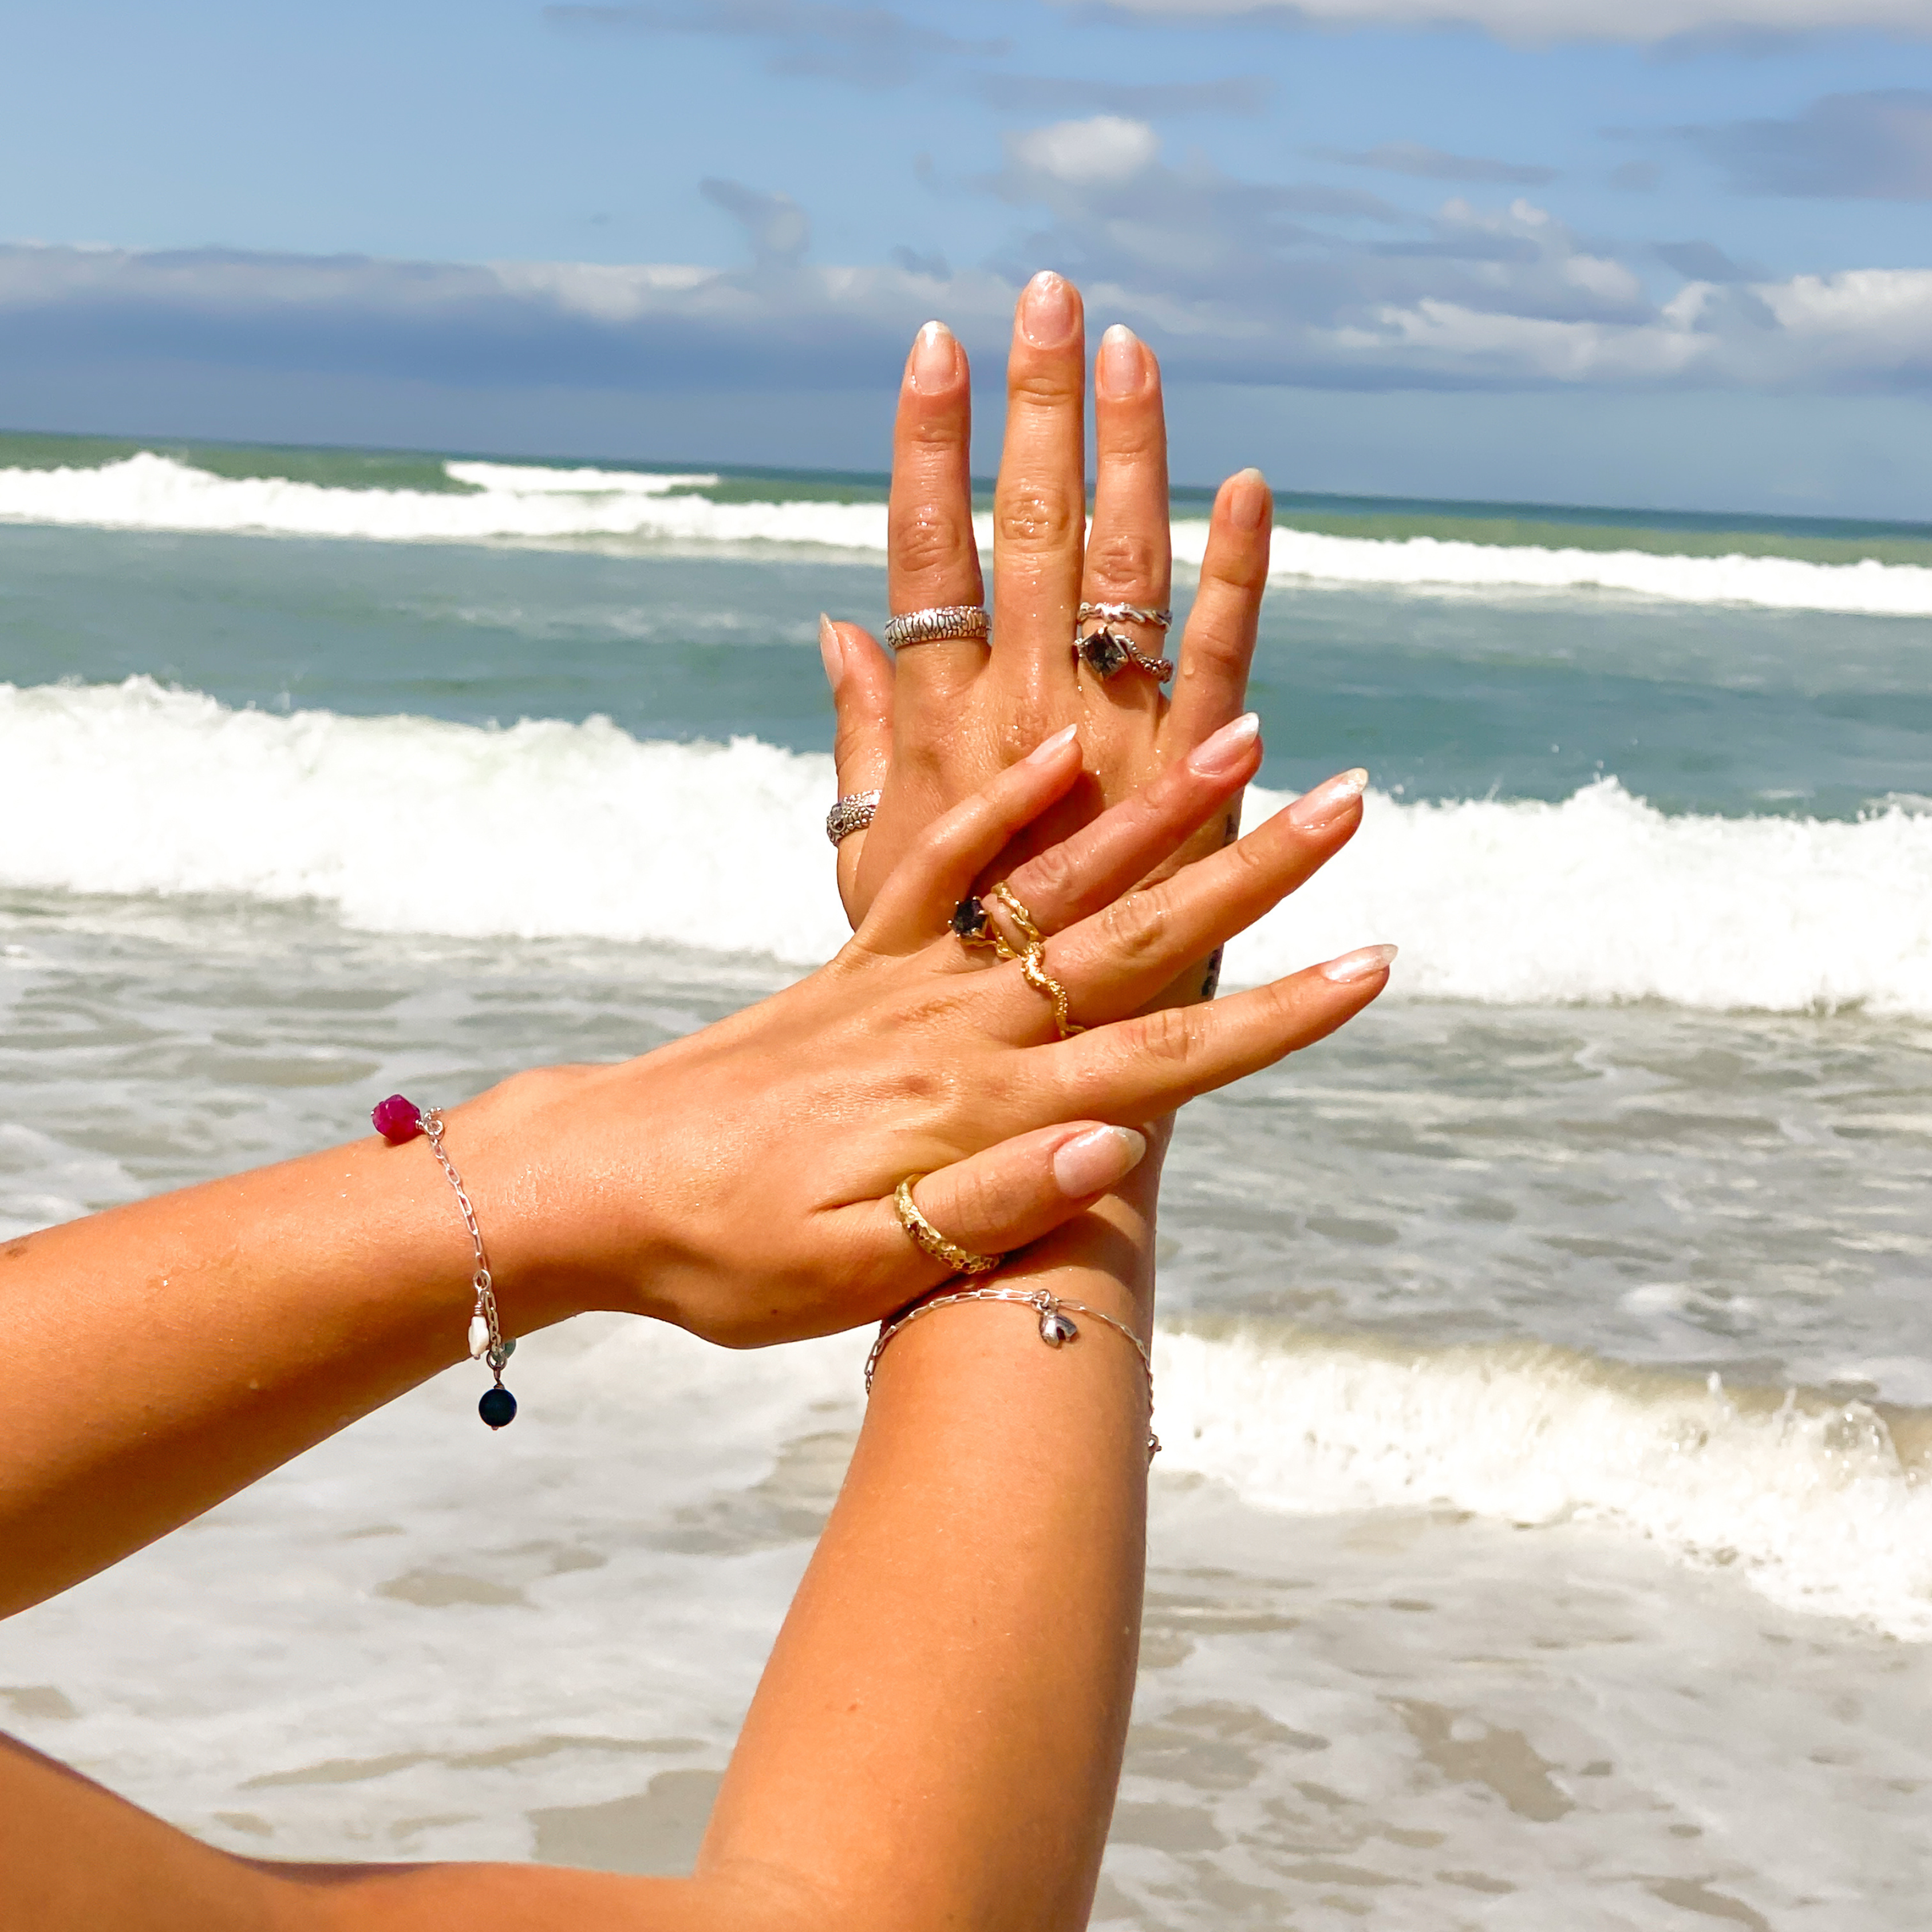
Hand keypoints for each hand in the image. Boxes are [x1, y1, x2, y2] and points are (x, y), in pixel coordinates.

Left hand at [462, 724, 1379, 1347]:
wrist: (588, 1185)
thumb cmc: (721, 1255)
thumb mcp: (852, 1270)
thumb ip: (988, 1207)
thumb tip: (1116, 1144)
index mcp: (975, 1109)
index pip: (1159, 1058)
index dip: (1273, 1018)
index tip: (1371, 964)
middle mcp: (957, 1026)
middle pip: (1130, 939)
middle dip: (1247, 873)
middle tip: (1348, 800)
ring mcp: (904, 982)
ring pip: (1053, 881)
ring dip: (1150, 811)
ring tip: (1237, 734)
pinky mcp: (853, 963)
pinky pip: (932, 864)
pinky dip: (997, 804)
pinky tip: (1058, 748)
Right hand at [821, 271, 1278, 1005]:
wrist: (1024, 1097)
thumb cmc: (934, 991)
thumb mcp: (870, 871)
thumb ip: (865, 743)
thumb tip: (841, 626)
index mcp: (939, 739)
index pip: (925, 562)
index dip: (927, 450)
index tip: (934, 349)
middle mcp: (1021, 727)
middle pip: (1029, 537)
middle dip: (1037, 411)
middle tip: (1051, 292)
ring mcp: (1113, 753)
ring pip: (1123, 575)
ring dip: (1131, 455)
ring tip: (1134, 346)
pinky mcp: (1194, 794)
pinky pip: (1218, 664)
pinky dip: (1235, 575)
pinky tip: (1250, 486)